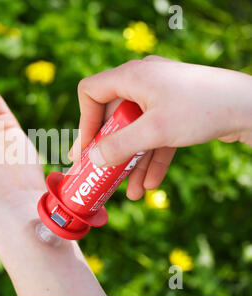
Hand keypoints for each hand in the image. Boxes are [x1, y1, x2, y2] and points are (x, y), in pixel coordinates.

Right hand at [70, 55, 251, 200]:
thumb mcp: (154, 131)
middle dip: (109, 150)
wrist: (250, 106)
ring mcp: (160, 96)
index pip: (91, 93)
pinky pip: (156, 135)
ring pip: (136, 131)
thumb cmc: (201, 110)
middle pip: (114, 117)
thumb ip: (119, 146)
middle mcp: (143, 83)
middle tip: (100, 173)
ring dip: (132, 162)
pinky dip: (152, 158)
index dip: (85, 122)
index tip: (86, 149)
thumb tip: (93, 158)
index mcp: (131, 77)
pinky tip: (151, 185)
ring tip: (131, 193)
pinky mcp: (176, 110)